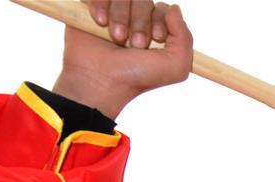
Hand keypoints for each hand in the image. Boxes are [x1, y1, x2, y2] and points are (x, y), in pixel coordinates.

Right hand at [52, 1, 192, 118]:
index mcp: (155, 31)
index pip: (162, 8)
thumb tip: (174, 8)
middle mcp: (134, 21)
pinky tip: (100, 22)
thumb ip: (185, 38)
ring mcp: (112, 14)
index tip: (157, 39)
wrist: (101, 81)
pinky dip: (100, 5)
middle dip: (141, 21)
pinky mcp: (88, 9)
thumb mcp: (175, 66)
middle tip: (136, 44)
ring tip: (117, 38)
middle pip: (143, 0)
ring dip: (121, 16)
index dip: (160, 19)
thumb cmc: (137, 76)